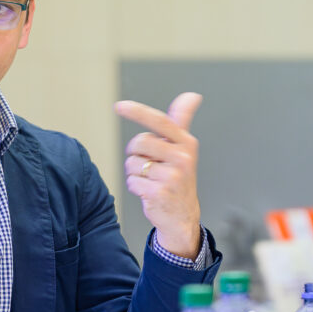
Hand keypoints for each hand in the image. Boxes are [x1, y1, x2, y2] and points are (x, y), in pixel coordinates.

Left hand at [114, 92, 202, 258]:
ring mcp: (171, 176)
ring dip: (135, 172)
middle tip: (148, 163)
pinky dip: (135, 187)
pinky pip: (132, 181)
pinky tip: (148, 192)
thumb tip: (192, 95)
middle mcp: (182, 158)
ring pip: (132, 163)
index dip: (138, 112)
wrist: (182, 216)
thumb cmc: (178, 178)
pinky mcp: (159, 193)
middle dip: (136, 152)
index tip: (119, 106)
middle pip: (139, 142)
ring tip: (151, 179)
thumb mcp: (183, 149)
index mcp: (186, 144)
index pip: (160, 121)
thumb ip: (181, 122)